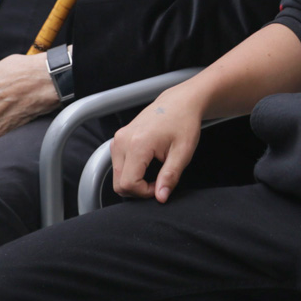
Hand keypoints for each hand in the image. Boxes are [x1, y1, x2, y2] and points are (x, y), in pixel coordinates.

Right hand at [110, 87, 202, 202]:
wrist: (180, 102)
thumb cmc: (184, 122)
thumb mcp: (183, 152)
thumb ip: (170, 176)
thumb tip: (161, 197)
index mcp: (137, 144)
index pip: (128, 184)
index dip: (145, 192)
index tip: (161, 185)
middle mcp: (123, 141)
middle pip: (118, 183)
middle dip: (138, 190)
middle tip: (158, 181)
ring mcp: (118, 138)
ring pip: (117, 176)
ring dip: (133, 180)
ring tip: (154, 172)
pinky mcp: (119, 138)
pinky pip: (118, 164)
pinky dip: (130, 171)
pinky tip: (147, 165)